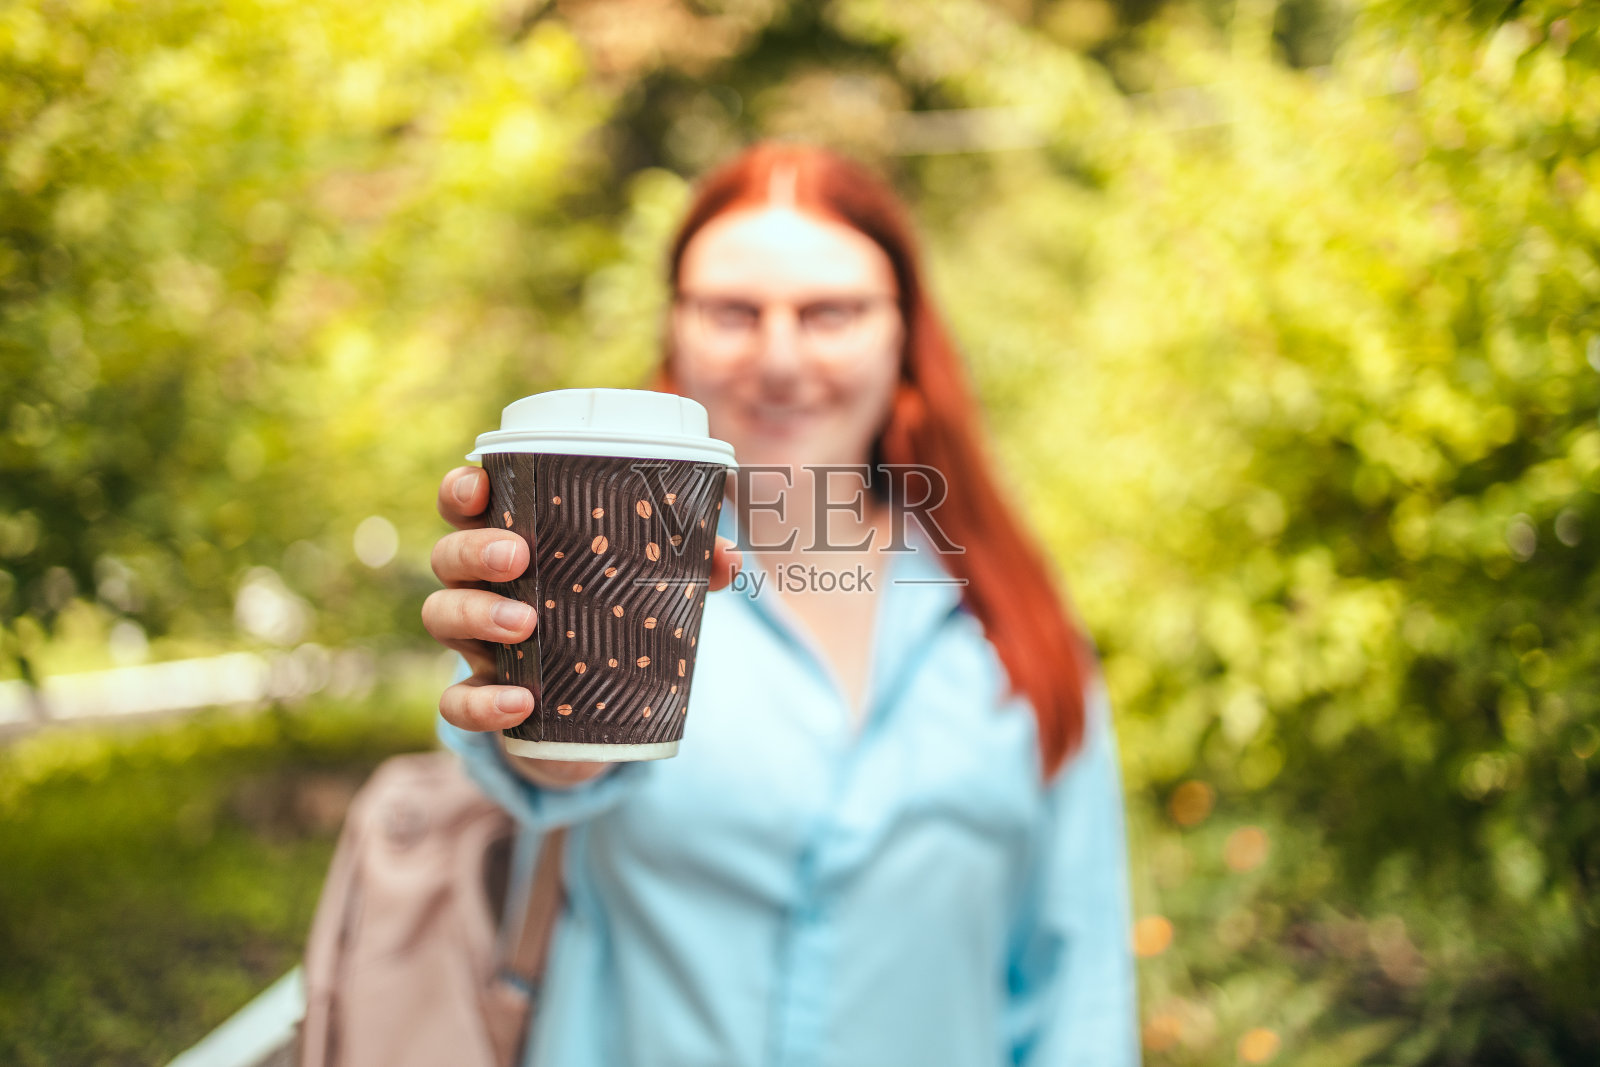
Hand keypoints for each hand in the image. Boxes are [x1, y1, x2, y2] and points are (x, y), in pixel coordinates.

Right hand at [422, 465, 742, 788]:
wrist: (593, 715)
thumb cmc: (609, 619)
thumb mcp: (644, 589)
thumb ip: (686, 567)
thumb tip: (731, 559)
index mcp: (511, 543)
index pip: (465, 506)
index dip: (462, 490)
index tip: (482, 486)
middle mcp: (481, 587)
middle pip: (448, 556)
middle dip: (476, 550)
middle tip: (519, 557)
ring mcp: (476, 644)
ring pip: (442, 617)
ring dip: (477, 614)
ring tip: (522, 624)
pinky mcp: (485, 699)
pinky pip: (457, 702)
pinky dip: (483, 702)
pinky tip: (521, 702)